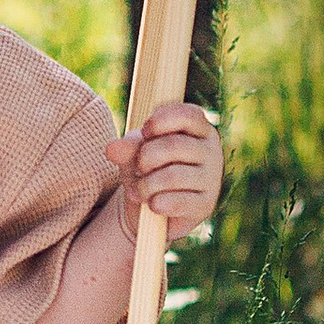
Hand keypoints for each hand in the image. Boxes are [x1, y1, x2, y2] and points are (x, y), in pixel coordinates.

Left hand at [107, 101, 223, 242]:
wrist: (153, 208)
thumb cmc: (147, 171)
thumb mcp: (134, 154)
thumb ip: (126, 148)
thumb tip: (112, 148)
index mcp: (198, 130)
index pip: (189, 115)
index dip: (162, 120)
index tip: (145, 132)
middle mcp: (211, 151)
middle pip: (175, 146)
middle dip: (146, 157)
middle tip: (138, 168)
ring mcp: (211, 179)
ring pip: (174, 175)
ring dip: (147, 185)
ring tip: (138, 191)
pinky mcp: (206, 204)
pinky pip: (178, 201)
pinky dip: (157, 203)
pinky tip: (153, 204)